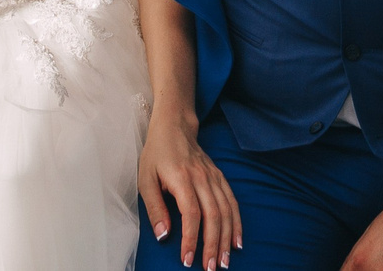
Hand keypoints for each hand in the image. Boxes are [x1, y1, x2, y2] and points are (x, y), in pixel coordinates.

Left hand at [139, 114, 241, 268]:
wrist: (175, 126)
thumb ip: (154, 208)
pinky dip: (236, 223)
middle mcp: (202, 178)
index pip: (191, 214)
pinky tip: (237, 241)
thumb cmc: (156, 154)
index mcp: (182, 178)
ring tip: (225, 262)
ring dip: (227, 238)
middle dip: (213, 245)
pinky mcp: (220, 178)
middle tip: (211, 269)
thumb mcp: (145, 179)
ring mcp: (214, 177)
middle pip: (213, 216)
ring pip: (226, 211)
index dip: (191, 239)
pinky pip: (232, 202)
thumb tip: (163, 236)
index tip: (187, 260)